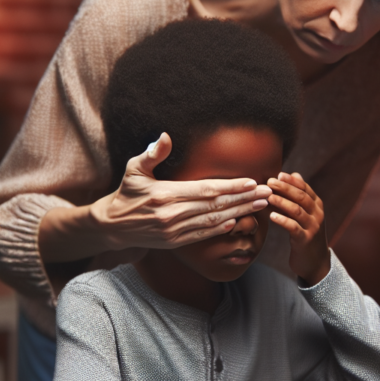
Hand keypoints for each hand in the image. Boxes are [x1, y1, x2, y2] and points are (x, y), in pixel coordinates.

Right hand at [91, 133, 271, 251]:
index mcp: (165, 194)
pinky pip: (203, 235)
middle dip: (244, 199)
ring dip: (240, 213)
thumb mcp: (134, 170)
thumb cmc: (127, 193)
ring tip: (260, 206)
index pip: (205, 189)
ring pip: (214, 221)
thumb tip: (166, 137)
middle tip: (266, 193)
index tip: (251, 181)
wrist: (113, 226)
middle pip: (216, 206)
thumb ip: (152, 154)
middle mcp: (172, 214)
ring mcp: (175, 231)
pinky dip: (222, 229)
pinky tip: (239, 221)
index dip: (230, 186)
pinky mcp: (175, 243)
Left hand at [267, 172, 330, 285]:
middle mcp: (318, 214)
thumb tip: (294, 174)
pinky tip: (272, 216)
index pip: (305, 188)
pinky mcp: (305, 240)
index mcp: (317, 206)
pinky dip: (283, 220)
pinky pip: (294, 228)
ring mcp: (313, 228)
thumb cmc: (307, 234)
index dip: (292, 181)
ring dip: (282, 202)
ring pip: (297, 210)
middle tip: (270, 182)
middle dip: (285, 188)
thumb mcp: (307, 214)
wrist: (315, 262)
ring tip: (268, 197)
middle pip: (301, 197)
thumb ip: (300, 195)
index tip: (278, 174)